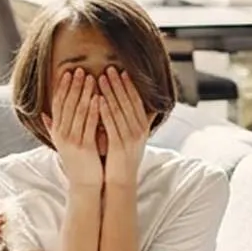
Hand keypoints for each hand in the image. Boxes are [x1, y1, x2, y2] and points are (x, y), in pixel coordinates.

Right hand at [42, 70, 102, 188]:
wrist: (84, 184)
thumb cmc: (78, 162)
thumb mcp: (62, 143)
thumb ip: (53, 128)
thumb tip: (43, 114)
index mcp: (57, 131)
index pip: (57, 104)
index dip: (62, 88)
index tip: (68, 73)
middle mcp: (61, 134)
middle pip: (67, 104)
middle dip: (74, 86)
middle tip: (80, 70)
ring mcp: (72, 141)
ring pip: (78, 112)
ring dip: (84, 93)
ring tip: (91, 78)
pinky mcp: (84, 147)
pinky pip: (89, 124)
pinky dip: (93, 110)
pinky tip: (99, 97)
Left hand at [97, 67, 149, 185]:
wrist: (122, 182)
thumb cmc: (126, 159)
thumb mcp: (138, 139)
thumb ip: (144, 122)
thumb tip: (153, 108)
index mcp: (143, 127)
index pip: (136, 101)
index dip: (129, 86)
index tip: (121, 71)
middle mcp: (139, 130)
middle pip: (128, 102)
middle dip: (118, 84)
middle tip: (109, 69)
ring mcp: (130, 138)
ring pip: (119, 110)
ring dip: (110, 93)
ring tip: (100, 78)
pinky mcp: (119, 146)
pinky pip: (111, 124)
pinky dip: (105, 110)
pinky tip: (98, 100)